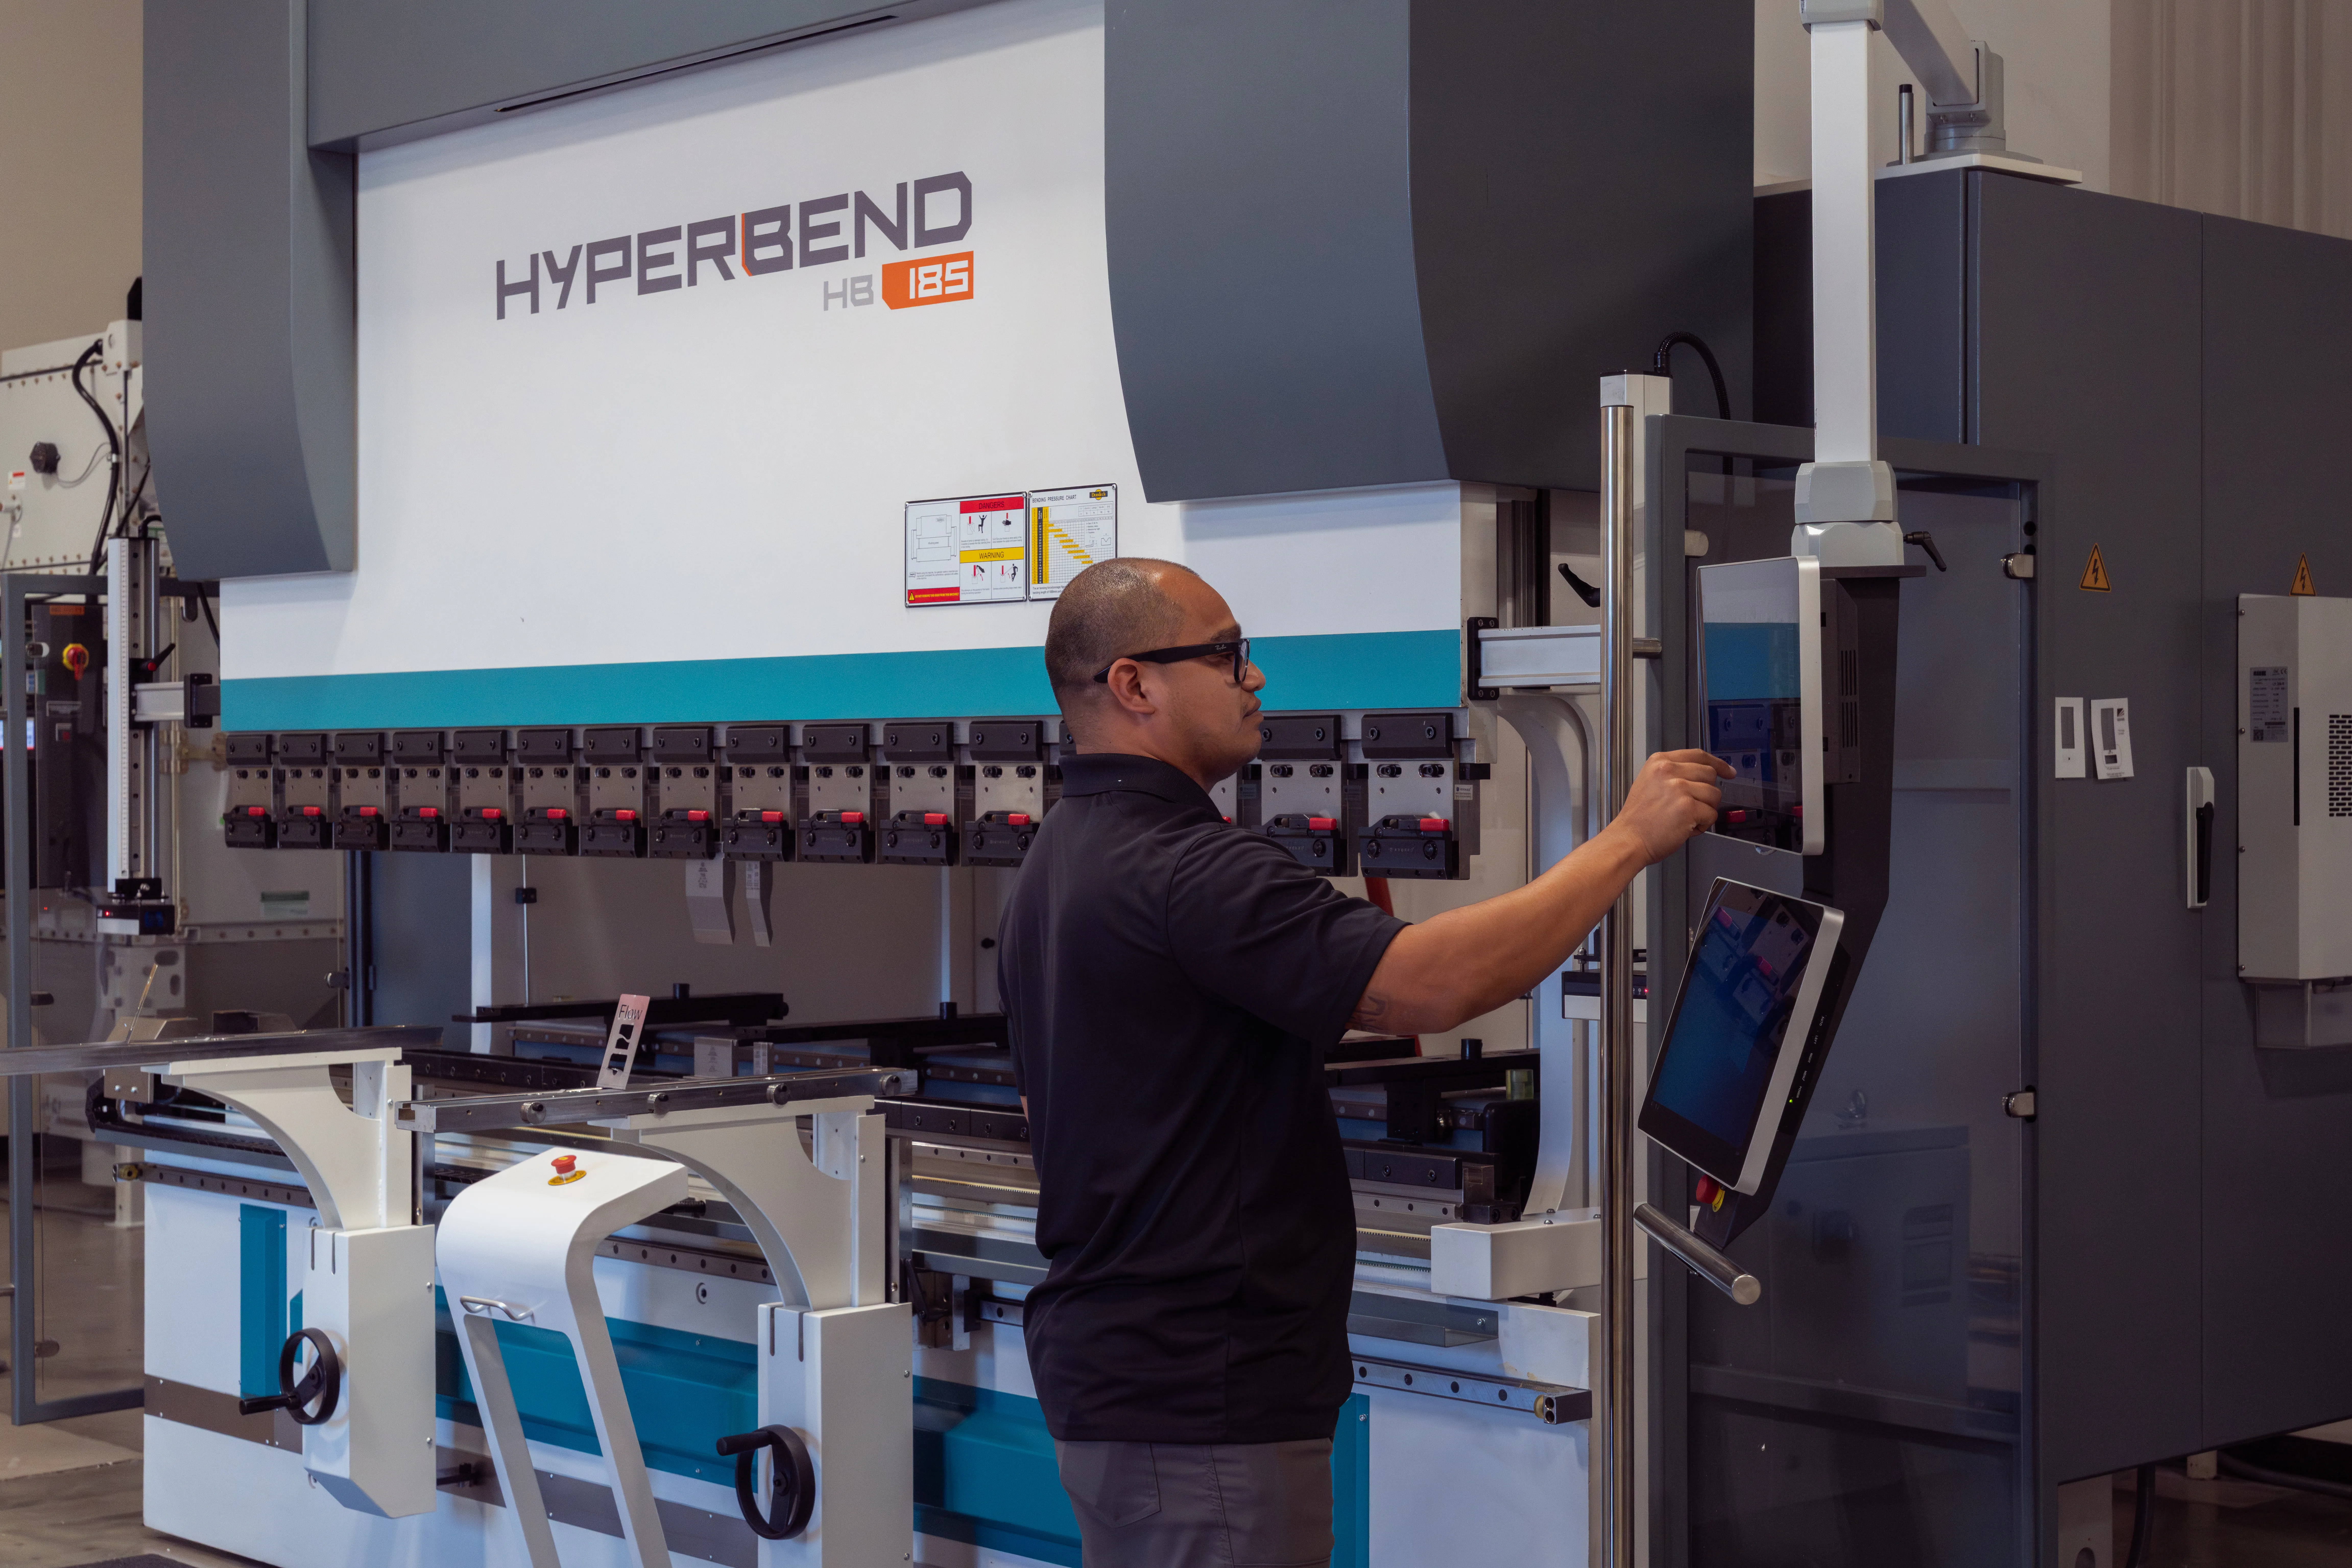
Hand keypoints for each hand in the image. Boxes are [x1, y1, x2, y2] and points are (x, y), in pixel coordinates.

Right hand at [1607, 749, 1731, 864]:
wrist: (1629, 839)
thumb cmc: (1639, 818)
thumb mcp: (1650, 783)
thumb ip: (1674, 773)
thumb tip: (1704, 775)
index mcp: (1659, 762)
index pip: (1698, 755)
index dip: (1718, 763)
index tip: (1728, 771)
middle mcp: (1668, 770)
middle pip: (1710, 774)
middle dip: (1707, 793)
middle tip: (1692, 806)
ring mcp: (1679, 788)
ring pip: (1714, 795)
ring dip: (1705, 810)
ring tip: (1685, 818)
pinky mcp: (1688, 807)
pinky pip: (1711, 815)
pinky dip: (1703, 825)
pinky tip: (1685, 827)